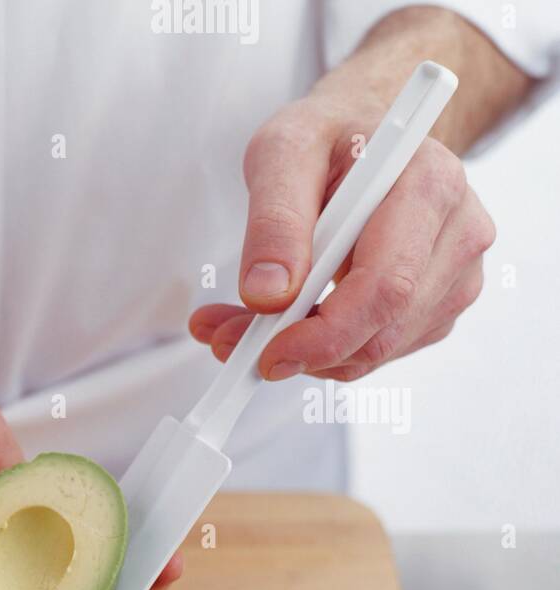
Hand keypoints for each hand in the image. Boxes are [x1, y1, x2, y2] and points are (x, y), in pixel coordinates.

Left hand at [190, 93, 494, 382]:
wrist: (368, 136)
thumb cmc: (329, 136)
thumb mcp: (283, 151)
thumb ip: (274, 220)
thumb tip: (267, 296)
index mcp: (429, 185)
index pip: (387, 286)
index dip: (326, 333)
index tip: (266, 351)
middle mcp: (458, 232)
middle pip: (384, 329)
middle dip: (303, 350)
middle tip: (230, 342)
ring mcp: (455, 274)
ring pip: (376, 350)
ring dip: (305, 354)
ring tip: (243, 325)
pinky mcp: (438, 304)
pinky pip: (376, 351)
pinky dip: (324, 351)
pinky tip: (286, 323)